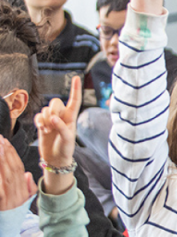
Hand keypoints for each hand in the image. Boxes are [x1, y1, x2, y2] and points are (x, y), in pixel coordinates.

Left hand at [0, 137, 35, 210]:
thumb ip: (28, 188)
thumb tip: (27, 174)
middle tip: (0, 140)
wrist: (7, 233)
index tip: (6, 142)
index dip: (13, 155)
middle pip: (13, 171)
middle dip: (6, 153)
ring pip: (6, 177)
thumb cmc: (13, 215)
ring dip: (2, 161)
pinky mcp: (1, 203)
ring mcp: (8, 200)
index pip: (20, 169)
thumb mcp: (24, 202)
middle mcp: (17, 195)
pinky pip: (1, 188)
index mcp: (23, 192)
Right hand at [35, 77, 80, 194]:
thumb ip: (62, 128)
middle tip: (53, 124)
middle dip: (52, 111)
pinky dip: (38, 121)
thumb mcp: (67, 140)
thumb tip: (53, 118)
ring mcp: (51, 119)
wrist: (56, 158)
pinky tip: (42, 129)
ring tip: (49, 131)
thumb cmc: (66, 149)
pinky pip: (38, 115)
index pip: (74, 101)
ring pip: (45, 109)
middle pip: (55, 102)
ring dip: (45, 119)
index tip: (77, 77)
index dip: (75, 89)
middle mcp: (62, 116)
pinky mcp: (42, 123)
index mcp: (72, 118)